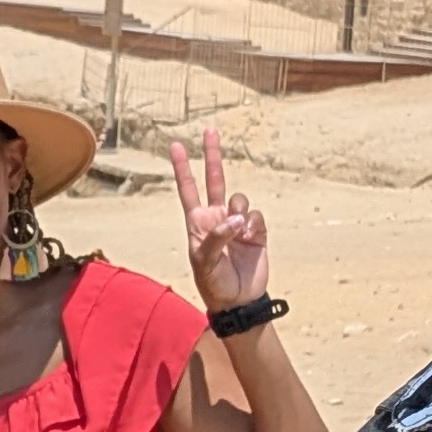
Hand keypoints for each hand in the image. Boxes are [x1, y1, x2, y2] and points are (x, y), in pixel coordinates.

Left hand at [169, 125, 270, 309]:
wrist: (239, 301)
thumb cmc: (214, 283)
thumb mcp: (204, 262)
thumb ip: (216, 237)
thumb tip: (236, 218)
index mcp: (197, 222)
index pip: (188, 189)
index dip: (182, 168)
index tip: (175, 146)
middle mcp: (216, 218)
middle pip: (214, 179)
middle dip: (212, 155)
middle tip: (210, 130)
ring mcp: (237, 223)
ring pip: (240, 199)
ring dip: (239, 211)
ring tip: (238, 232)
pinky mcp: (256, 231)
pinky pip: (256, 214)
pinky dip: (253, 224)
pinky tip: (251, 238)